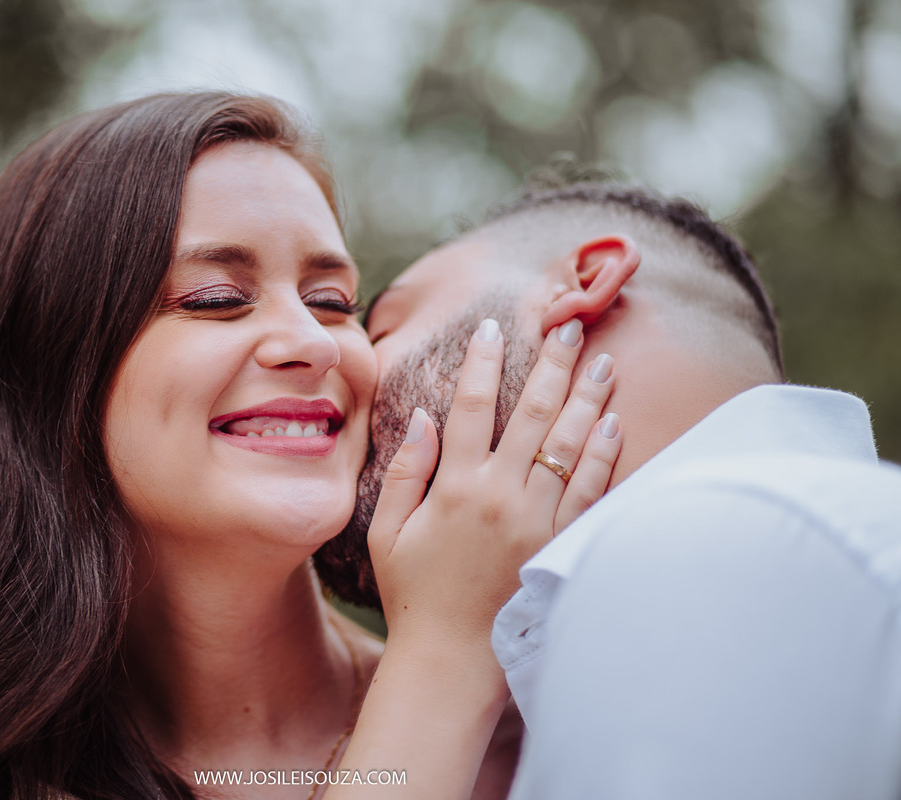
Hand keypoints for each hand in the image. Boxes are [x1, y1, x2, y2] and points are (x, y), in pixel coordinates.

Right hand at [368, 317, 621, 655]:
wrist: (452, 659)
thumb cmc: (414, 594)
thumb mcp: (388, 532)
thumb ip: (404, 471)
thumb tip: (422, 416)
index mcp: (453, 487)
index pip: (470, 406)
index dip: (483, 362)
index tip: (494, 327)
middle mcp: (498, 495)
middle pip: (531, 414)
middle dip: (551, 365)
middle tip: (569, 328)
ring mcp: (535, 521)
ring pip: (568, 445)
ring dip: (587, 398)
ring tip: (604, 361)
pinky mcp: (559, 546)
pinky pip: (589, 491)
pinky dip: (603, 455)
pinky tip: (613, 423)